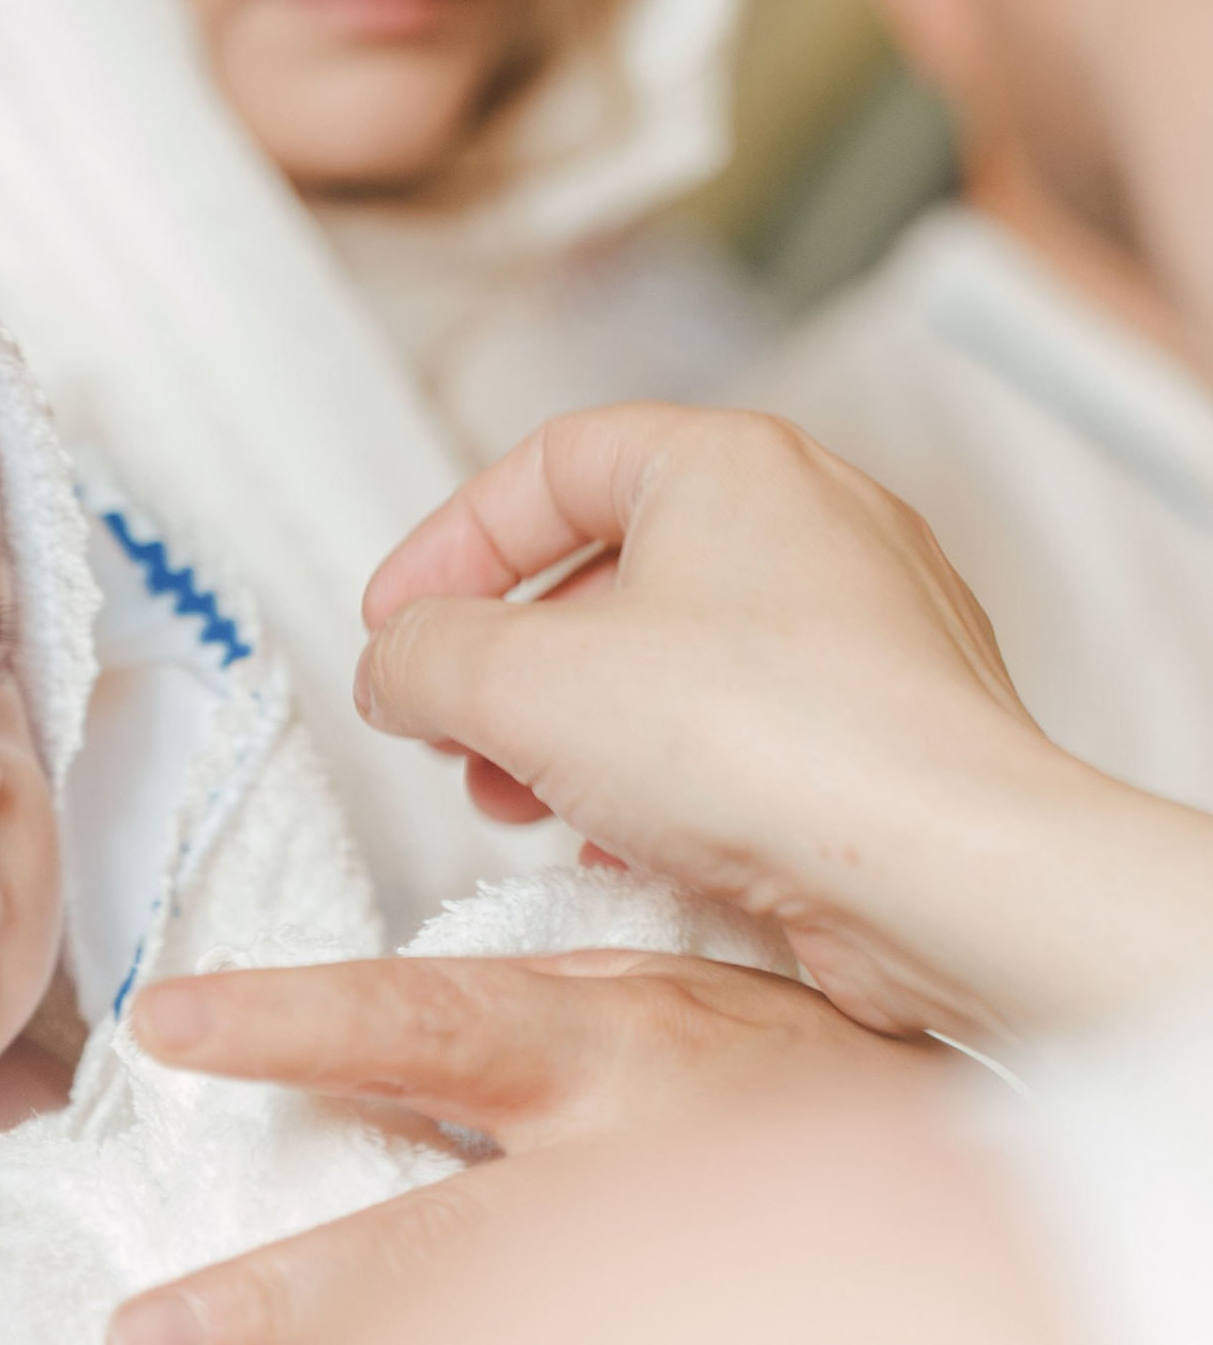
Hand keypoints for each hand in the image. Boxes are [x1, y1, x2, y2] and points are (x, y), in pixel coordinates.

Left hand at [105, 948, 938, 1344]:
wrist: (1005, 1170)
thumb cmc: (801, 1070)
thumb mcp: (661, 997)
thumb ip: (524, 1021)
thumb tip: (371, 1047)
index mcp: (604, 1037)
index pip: (416, 1025)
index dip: (286, 1023)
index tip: (164, 1025)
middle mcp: (623, 1164)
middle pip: (430, 1247)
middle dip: (278, 1300)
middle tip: (143, 1338)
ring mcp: (666, 1279)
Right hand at [354, 405, 1212, 1036]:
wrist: (949, 881)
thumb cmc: (760, 748)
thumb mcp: (519, 685)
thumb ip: (421, 656)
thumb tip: (397, 667)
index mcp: (730, 463)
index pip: (547, 466)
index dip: (447, 547)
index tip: (395, 629)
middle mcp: (814, 524)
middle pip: (606, 569)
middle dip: (505, 663)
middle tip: (451, 732)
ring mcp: (868, 628)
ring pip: (670, 658)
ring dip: (568, 731)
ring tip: (518, 804)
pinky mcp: (891, 729)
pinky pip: (742, 732)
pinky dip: (659, 779)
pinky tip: (618, 847)